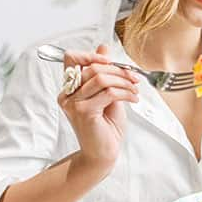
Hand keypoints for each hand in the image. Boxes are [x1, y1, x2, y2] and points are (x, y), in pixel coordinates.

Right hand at [57, 45, 139, 171]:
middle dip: (118, 70)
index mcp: (69, 88)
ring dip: (123, 81)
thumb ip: (104, 72)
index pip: (71, 58)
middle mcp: (67, 95)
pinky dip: (125, 92)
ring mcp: (73, 104)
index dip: (91, 54)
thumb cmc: (105, 126)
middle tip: (134, 77)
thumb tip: (103, 47)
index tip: (110, 60)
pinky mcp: (83, 112)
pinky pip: (108, 93)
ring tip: (135, 89)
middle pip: (92, 67)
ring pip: (101, 78)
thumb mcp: (107, 93)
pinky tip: (133, 98)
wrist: (103, 153)